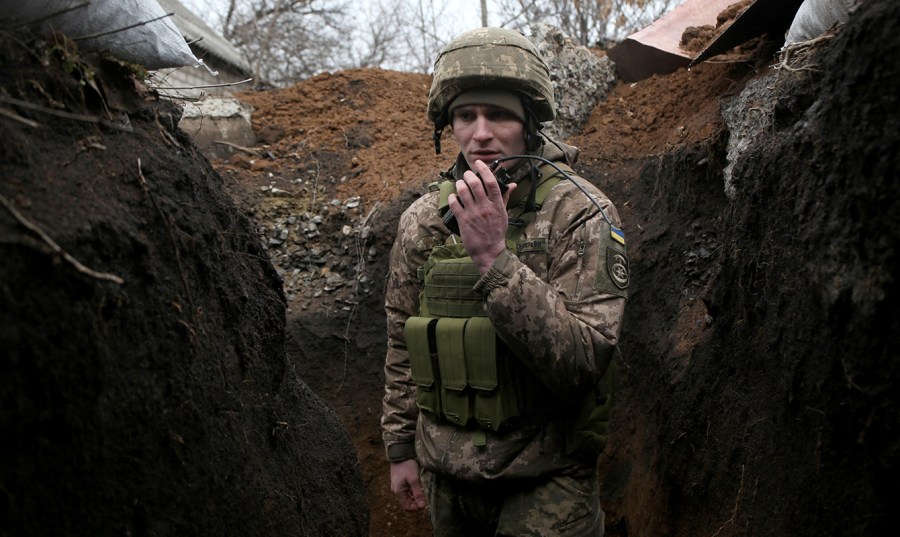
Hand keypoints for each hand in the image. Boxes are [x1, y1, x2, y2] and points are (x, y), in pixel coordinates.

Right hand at [390, 459, 426, 510]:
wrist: (401, 453)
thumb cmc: (407, 466)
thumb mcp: (414, 479)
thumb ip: (418, 493)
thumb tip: (422, 506)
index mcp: (398, 491)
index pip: (407, 507)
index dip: (416, 508)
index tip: (425, 503)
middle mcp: (397, 491)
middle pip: (407, 502)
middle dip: (417, 502)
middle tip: (426, 497)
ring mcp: (398, 486)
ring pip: (408, 497)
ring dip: (416, 497)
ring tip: (423, 491)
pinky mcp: (401, 482)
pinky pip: (407, 491)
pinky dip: (414, 491)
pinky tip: (420, 486)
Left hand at [448, 159, 516, 273]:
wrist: (489, 251)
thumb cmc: (496, 232)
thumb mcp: (504, 214)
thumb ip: (505, 197)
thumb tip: (512, 184)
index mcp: (496, 205)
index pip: (492, 182)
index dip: (485, 170)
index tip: (479, 163)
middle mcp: (485, 208)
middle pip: (475, 184)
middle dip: (469, 175)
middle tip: (467, 175)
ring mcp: (473, 214)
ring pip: (463, 192)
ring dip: (460, 184)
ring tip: (460, 184)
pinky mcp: (463, 221)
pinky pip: (455, 204)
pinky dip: (453, 197)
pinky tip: (454, 197)